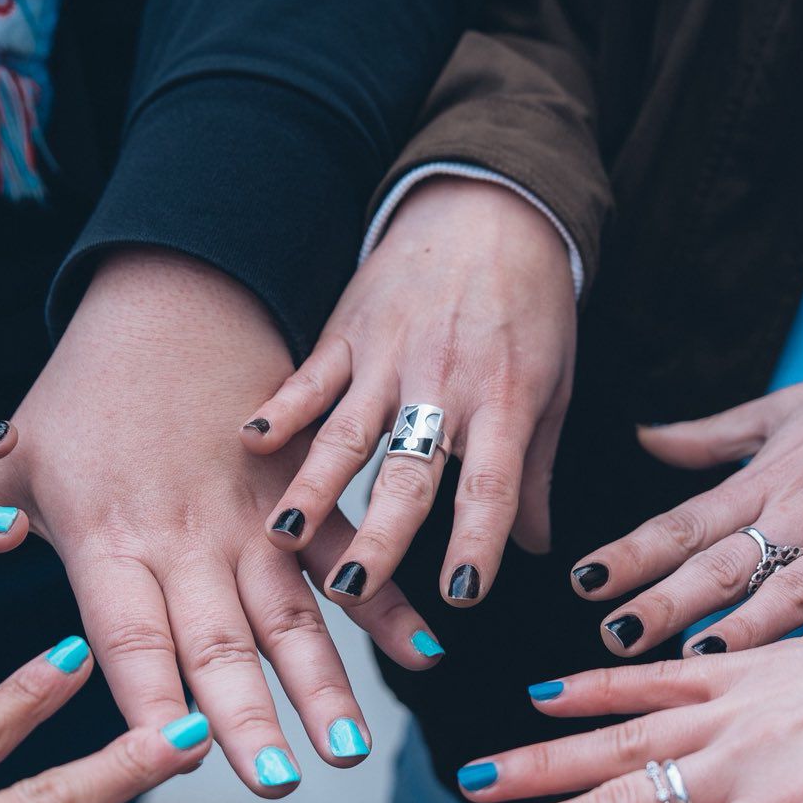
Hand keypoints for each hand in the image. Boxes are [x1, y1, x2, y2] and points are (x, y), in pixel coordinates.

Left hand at [0, 249, 440, 796]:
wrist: (175, 290)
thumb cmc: (85, 384)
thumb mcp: (13, 449)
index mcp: (108, 540)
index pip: (129, 635)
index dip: (151, 698)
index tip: (172, 758)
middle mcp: (184, 541)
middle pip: (218, 640)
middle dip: (249, 716)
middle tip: (275, 786)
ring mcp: (252, 520)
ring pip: (292, 612)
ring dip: (322, 683)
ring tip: (347, 753)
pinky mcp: (302, 494)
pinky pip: (348, 552)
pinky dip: (386, 600)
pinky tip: (421, 652)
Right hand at [245, 178, 575, 607]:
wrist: (492, 207)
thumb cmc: (530, 306)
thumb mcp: (553, 386)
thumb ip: (536, 469)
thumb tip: (535, 548)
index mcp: (503, 403)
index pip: (492, 487)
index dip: (476, 543)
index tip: (462, 596)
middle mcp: (443, 385)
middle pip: (409, 473)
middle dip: (381, 535)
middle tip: (353, 588)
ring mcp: (389, 358)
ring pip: (348, 433)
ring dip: (314, 487)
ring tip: (284, 535)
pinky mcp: (348, 331)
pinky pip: (311, 376)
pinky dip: (280, 407)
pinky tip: (250, 440)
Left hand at [573, 357, 802, 655]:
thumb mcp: (783, 408)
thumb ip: (710, 436)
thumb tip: (645, 436)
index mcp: (766, 480)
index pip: (684, 522)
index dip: (631, 552)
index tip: (584, 582)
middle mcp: (802, 514)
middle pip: (723, 564)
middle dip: (668, 601)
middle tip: (617, 635)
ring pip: (789, 593)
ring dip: (742, 629)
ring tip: (696, 660)